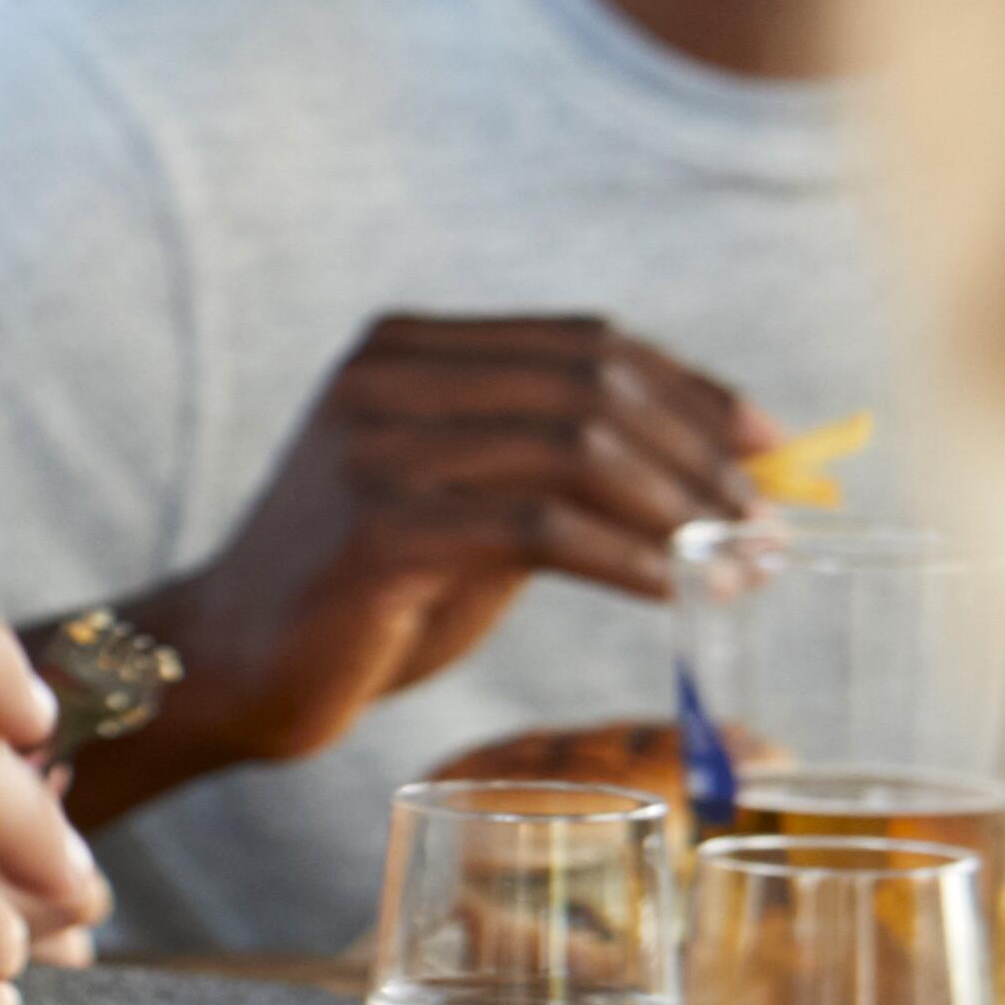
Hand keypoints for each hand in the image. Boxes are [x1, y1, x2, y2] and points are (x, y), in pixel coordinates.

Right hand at [84, 317, 766, 822]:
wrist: (231, 665)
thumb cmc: (365, 594)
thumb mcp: (464, 504)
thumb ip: (555, 470)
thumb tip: (723, 473)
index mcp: (405, 347)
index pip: (587, 339)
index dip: (694, 388)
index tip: (773, 449)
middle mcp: (385, 376)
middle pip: (593, 383)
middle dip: (701, 454)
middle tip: (768, 525)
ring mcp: (377, 446)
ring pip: (577, 446)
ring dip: (680, 509)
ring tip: (740, 564)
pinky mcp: (379, 527)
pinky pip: (541, 528)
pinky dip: (629, 558)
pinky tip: (676, 593)